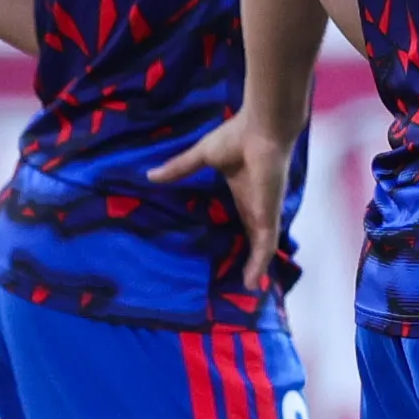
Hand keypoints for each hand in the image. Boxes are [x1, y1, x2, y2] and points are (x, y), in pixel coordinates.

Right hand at [149, 110, 299, 290]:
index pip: (240, 220)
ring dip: (255, 267)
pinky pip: (265, 247)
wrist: (260, 129)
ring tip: (247, 288)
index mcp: (242, 192)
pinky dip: (259, 264)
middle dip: (247, 257)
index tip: (226, 250)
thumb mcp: (202, 157)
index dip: (235, 234)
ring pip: (261, 248)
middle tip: (236, 278)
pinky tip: (253, 283)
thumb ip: (179, 168)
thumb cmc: (237, 138)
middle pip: (251, 238)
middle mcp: (254, 206)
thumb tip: (150, 175)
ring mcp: (263, 213)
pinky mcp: (268, 216)